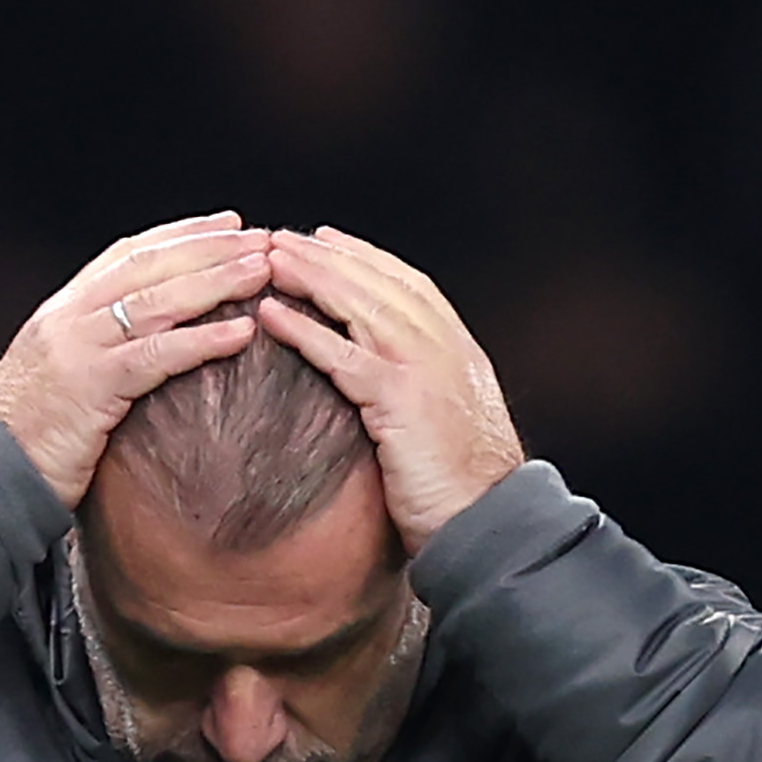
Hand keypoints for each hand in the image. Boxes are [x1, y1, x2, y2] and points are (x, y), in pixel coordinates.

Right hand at [0, 213, 272, 507]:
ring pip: (158, 301)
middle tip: (264, 239)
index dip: (182, 235)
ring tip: (262, 273)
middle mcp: (69, 317)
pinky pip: (156, 355)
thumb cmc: (28, 438)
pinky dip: (202, 340)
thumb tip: (142, 339)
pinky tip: (241, 333)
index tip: (229, 225)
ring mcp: (77, 347)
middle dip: (210, 249)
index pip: (129, 254)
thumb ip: (95, 349)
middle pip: (150, 266)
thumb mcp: (60, 378)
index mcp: (63, 310)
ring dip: (216, 283)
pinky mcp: (90, 387)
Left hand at [258, 227, 523, 554]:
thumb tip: (390, 385)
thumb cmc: (464, 489)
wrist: (491, 522)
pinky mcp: (401, 399)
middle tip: (281, 238)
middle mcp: (443, 347)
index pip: (406, 284)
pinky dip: (304, 330)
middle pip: (377, 283)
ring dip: (311, 278)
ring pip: (359, 306)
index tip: (325, 239)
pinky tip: (270, 315)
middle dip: (327, 256)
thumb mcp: (448, 424)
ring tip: (269, 260)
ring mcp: (424, 369)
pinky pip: (342, 355)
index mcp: (457, 349)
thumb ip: (425, 391)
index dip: (363, 258)